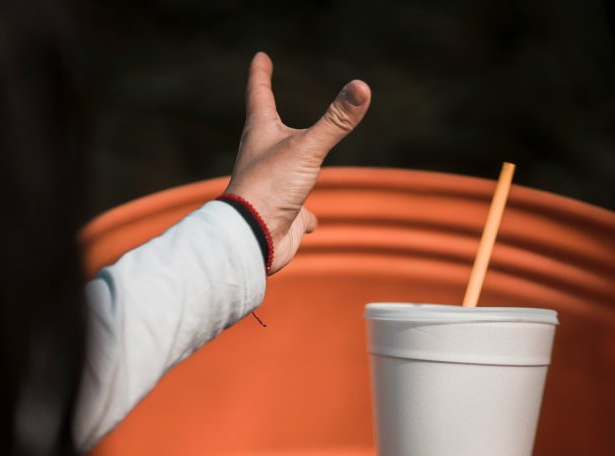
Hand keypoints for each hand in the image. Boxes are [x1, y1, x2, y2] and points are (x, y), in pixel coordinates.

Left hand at [224, 52, 370, 274]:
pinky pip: (296, 213)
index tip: (261, 57)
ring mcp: (271, 188)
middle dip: (269, 115)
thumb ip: (336, 121)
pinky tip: (311, 223)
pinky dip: (305, 216)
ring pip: (282, 171)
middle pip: (266, 130)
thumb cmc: (270, 189)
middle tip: (266, 99)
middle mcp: (262, 159)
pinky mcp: (282, 215)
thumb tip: (362, 88)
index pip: (259, 94)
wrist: (252, 238)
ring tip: (297, 163)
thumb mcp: (307, 150)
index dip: (261, 74)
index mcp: (261, 135)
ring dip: (290, 164)